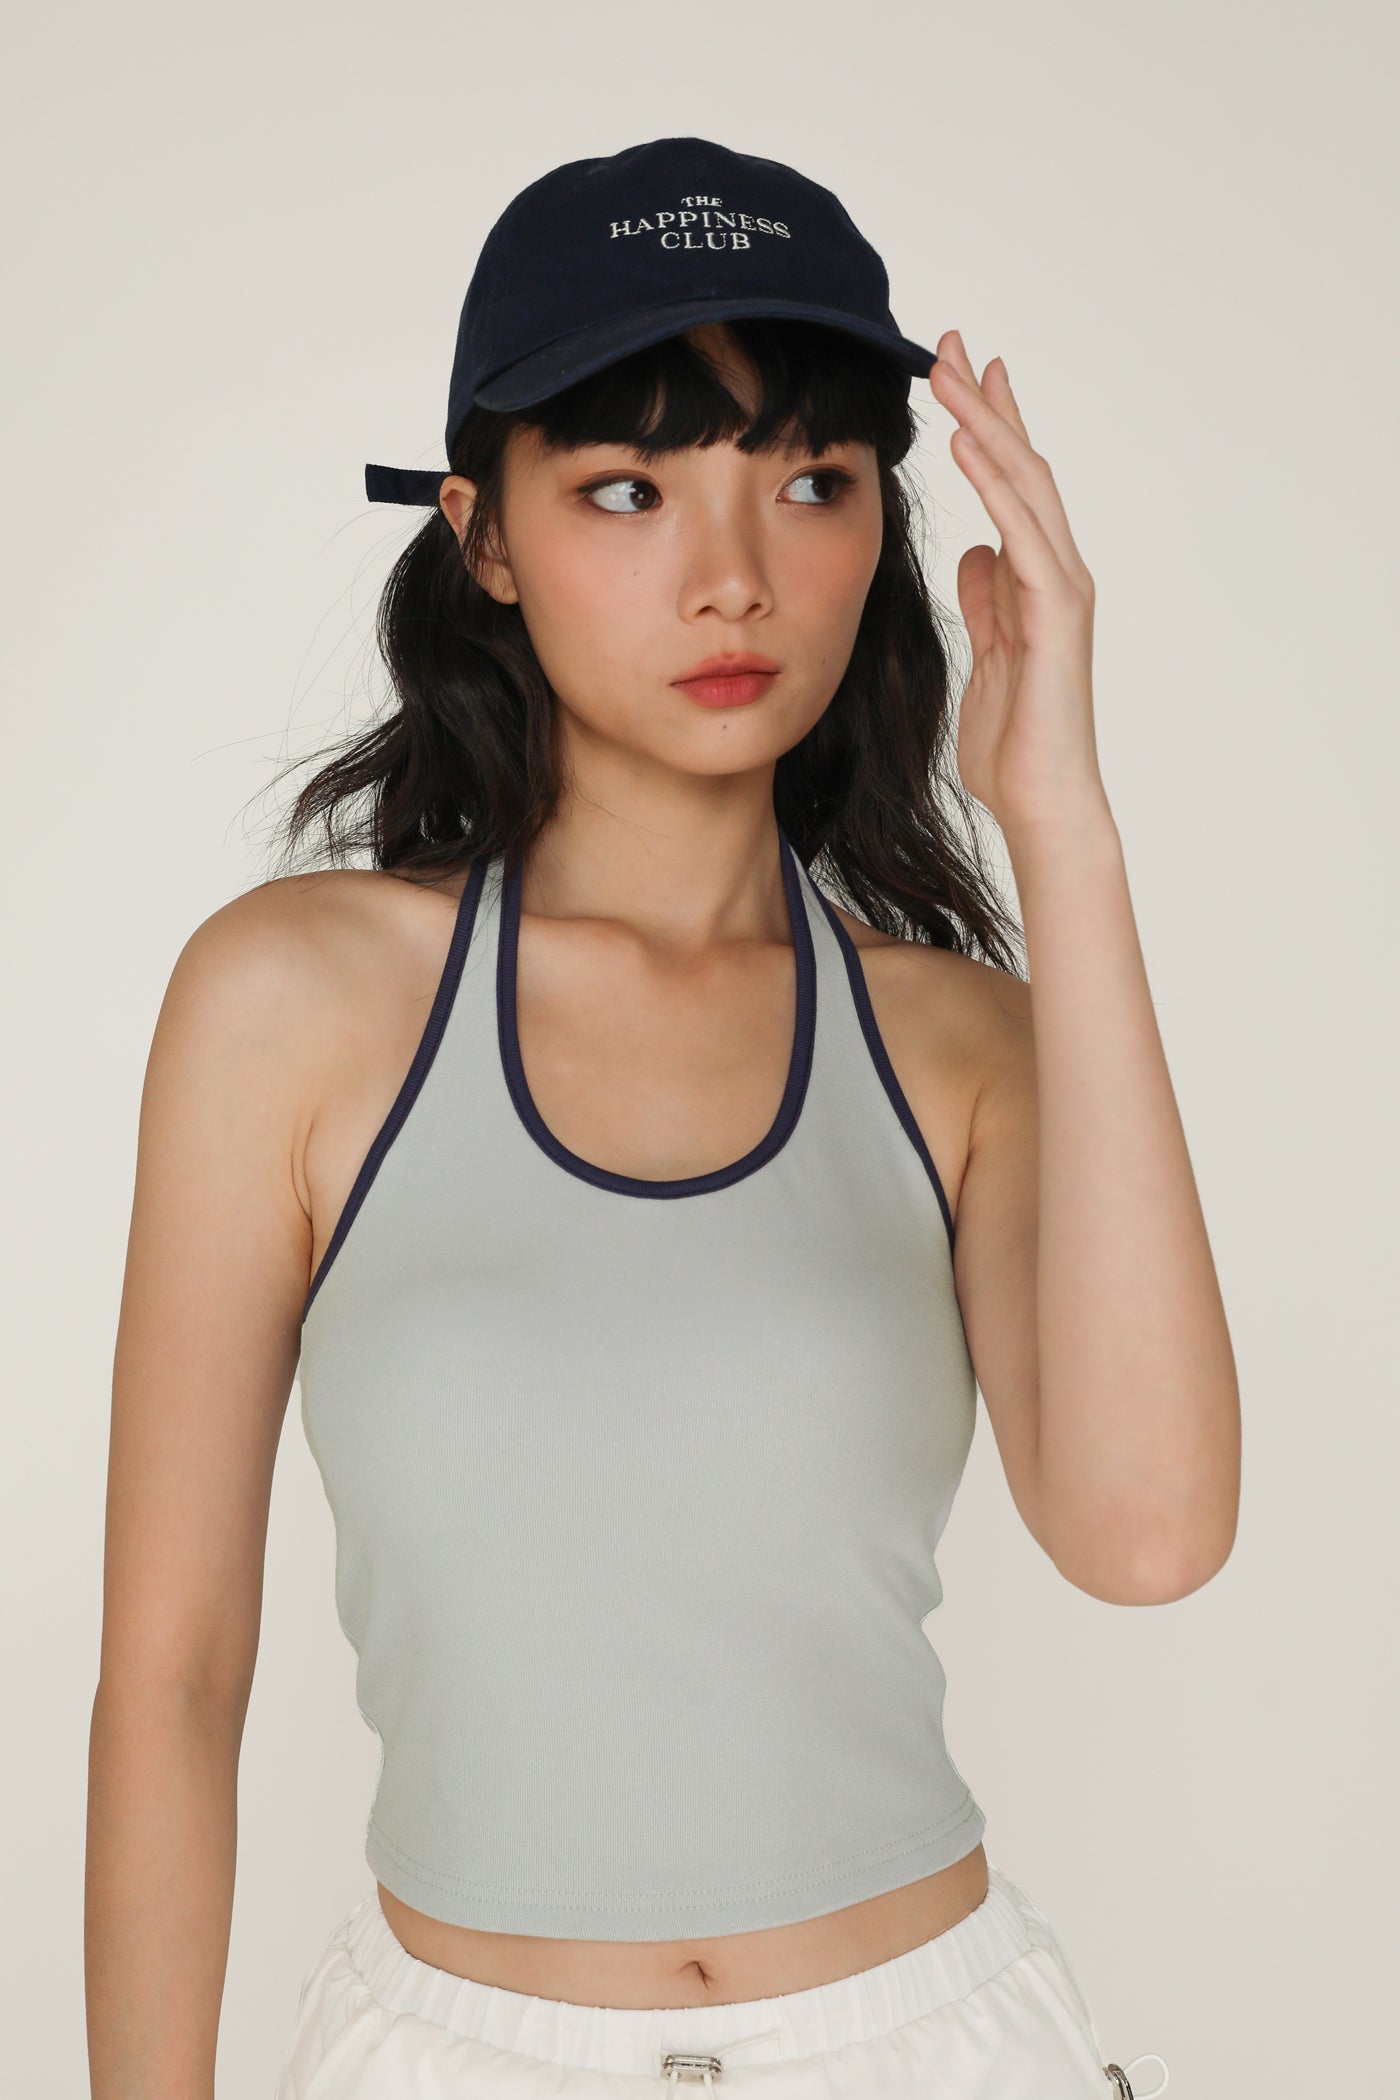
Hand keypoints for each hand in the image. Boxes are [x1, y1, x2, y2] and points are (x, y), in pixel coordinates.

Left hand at [927, 330, 1107, 839]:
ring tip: (951, 371)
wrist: (1041, 801)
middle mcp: (1058, 572)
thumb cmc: (1014, 744)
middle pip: (1022, 467)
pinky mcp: (1056, 614)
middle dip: (986, 403)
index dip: (989, 428)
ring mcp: (1062, 589)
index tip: (960, 376)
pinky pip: (1023, 534)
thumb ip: (986, 602)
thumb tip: (975, 553)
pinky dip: (997, 485)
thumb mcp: (985, 657)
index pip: (1013, 486)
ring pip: (1026, 486)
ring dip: (987, 424)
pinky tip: (967, 443)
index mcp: (1037, 581)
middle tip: (950, 344)